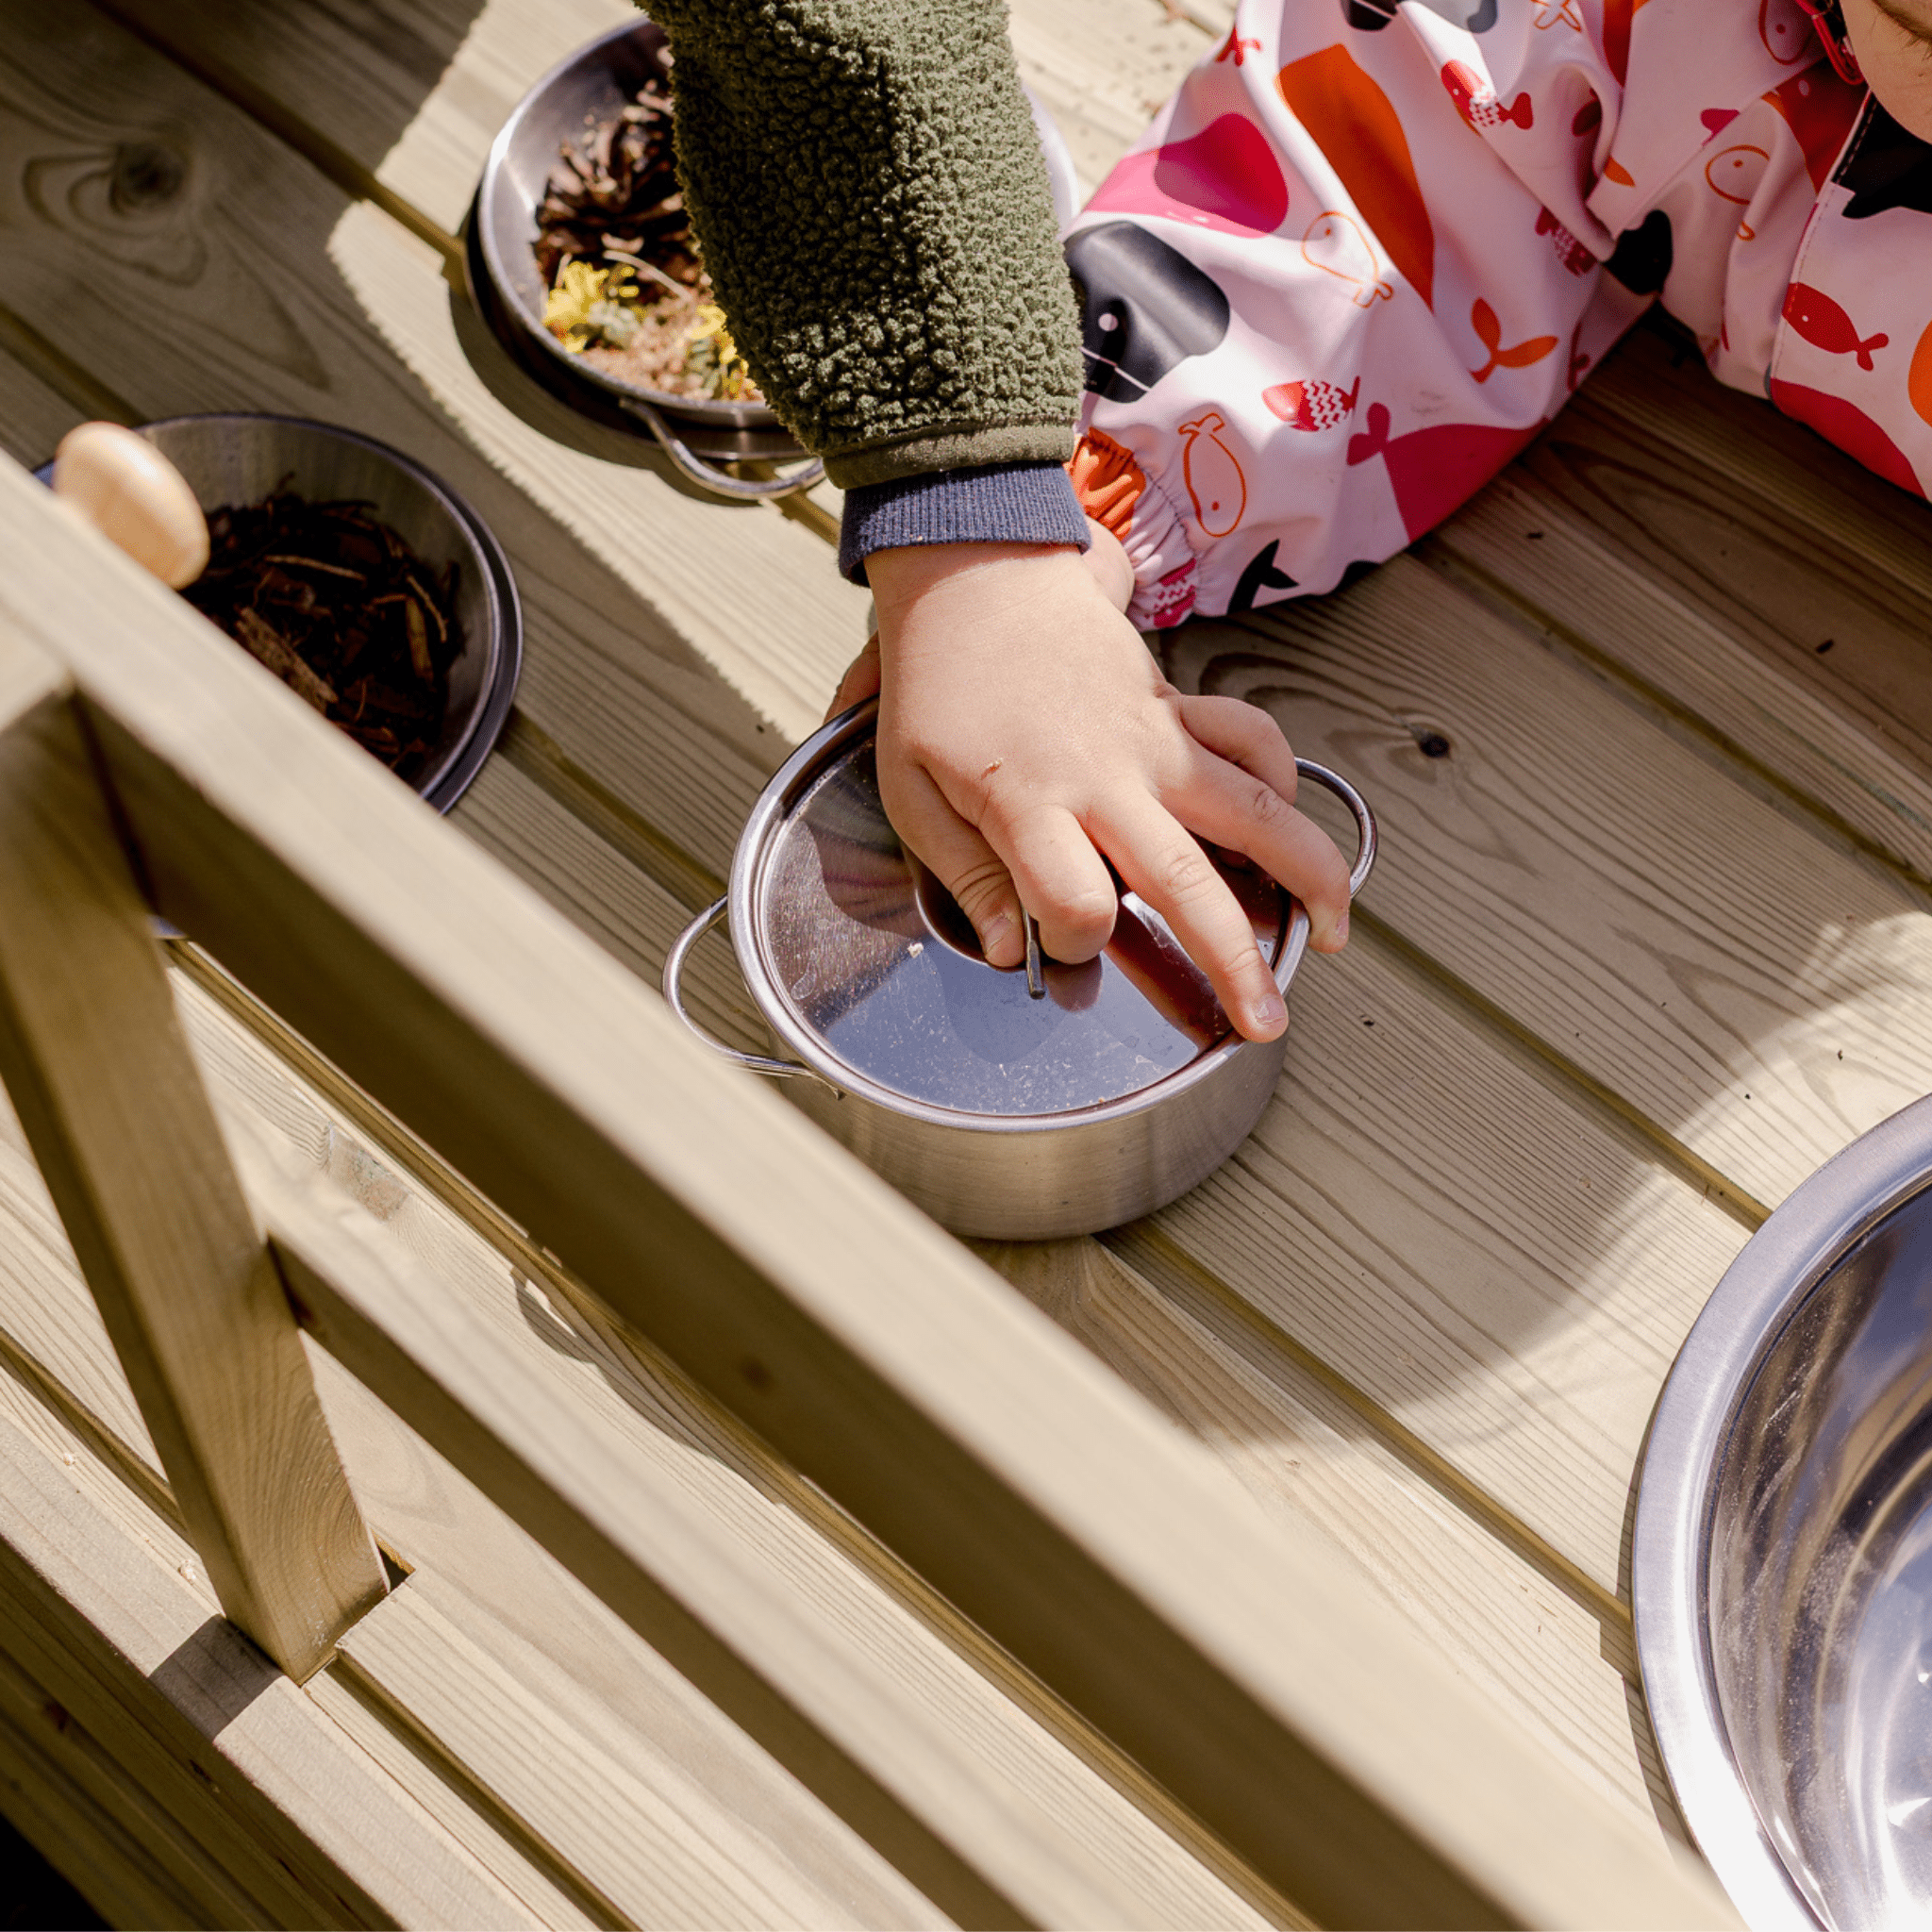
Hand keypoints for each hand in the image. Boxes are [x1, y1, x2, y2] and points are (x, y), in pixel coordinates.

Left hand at [826, 523, 1351, 1042]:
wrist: (974, 573)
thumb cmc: (938, 687)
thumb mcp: (915, 792)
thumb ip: (967, 876)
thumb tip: (1011, 950)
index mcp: (1031, 802)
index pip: (1076, 904)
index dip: (1071, 942)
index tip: (1054, 944)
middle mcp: (1107, 776)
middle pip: (1187, 879)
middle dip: (1235, 959)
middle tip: (1266, 1019)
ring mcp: (1154, 740)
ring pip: (1252, 810)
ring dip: (1306, 872)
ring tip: (1332, 932)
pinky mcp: (1175, 708)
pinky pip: (1250, 740)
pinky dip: (1281, 779)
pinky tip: (1287, 821)